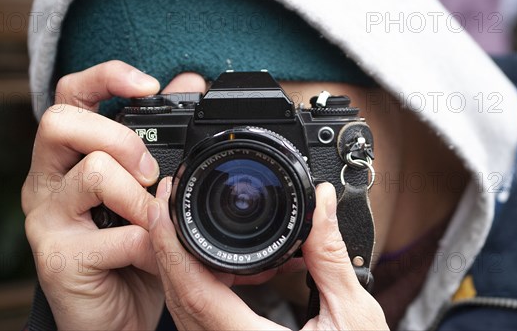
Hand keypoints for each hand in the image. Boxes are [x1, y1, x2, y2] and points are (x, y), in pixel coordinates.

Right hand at [22, 60, 206, 329]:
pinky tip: (152, 257)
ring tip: (154, 220)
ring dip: (140, 196)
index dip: (105, 77)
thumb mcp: (151, 189)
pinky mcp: (58, 258)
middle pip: (62, 121)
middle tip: (150, 172)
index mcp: (69, 156)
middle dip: (120, 138)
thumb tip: (190, 80)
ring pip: (92, 172)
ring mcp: (47, 219)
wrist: (117, 315)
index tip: (149, 85)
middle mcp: (48, 180)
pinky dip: (148, 244)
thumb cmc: (133, 247)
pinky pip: (114, 235)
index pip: (70, 95)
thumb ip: (165, 135)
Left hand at [148, 180, 388, 329]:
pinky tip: (232, 264)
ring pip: (186, 305)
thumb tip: (322, 203)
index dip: (171, 245)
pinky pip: (203, 314)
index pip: (193, 291)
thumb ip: (331, 258)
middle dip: (169, 242)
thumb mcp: (352, 316)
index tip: (165, 206)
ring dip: (186, 261)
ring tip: (197, 223)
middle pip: (179, 294)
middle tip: (173, 201)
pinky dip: (207, 281)